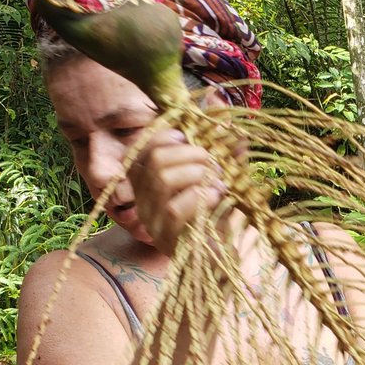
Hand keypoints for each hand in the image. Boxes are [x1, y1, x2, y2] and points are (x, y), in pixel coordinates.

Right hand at [130, 128, 227, 255]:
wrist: (222, 265)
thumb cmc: (220, 216)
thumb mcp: (223, 174)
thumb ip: (221, 142)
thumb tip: (220, 99)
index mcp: (149, 185)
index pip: (141, 150)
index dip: (163, 136)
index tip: (188, 137)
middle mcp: (144, 202)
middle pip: (154, 160)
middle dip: (190, 153)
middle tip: (215, 163)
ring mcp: (153, 222)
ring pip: (162, 178)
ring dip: (198, 172)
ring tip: (221, 180)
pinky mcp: (169, 239)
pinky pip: (176, 207)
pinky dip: (202, 194)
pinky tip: (219, 195)